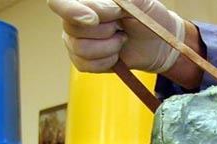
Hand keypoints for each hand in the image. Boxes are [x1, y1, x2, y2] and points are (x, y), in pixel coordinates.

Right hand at [47, 0, 184, 72]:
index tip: (94, 20)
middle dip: (104, 30)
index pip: (59, 2)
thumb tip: (99, 6)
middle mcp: (73, 17)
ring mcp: (75, 40)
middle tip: (120, 26)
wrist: (157, 43)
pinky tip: (117, 54)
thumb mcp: (140, 3)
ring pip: (80, 48)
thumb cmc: (148, 16)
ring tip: (121, 39)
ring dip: (108, 46)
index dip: (72, 11)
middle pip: (72, 28)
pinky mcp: (83, 60)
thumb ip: (120, 0)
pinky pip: (86, 65)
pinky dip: (107, 61)